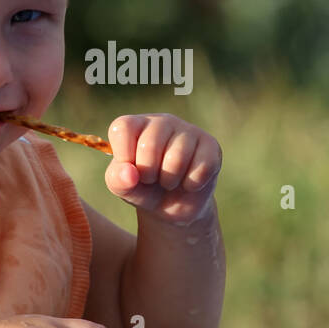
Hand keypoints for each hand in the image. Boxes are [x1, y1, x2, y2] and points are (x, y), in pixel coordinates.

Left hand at [105, 114, 221, 225]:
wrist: (173, 206)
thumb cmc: (143, 189)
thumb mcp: (123, 188)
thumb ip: (117, 180)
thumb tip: (129, 173)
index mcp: (135, 125)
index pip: (123, 129)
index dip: (124, 156)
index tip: (130, 170)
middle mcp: (161, 121)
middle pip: (150, 144)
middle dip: (149, 173)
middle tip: (152, 179)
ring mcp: (188, 130)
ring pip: (177, 157)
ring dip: (170, 181)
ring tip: (169, 181)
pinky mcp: (211, 145)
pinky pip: (201, 168)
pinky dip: (191, 184)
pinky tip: (188, 181)